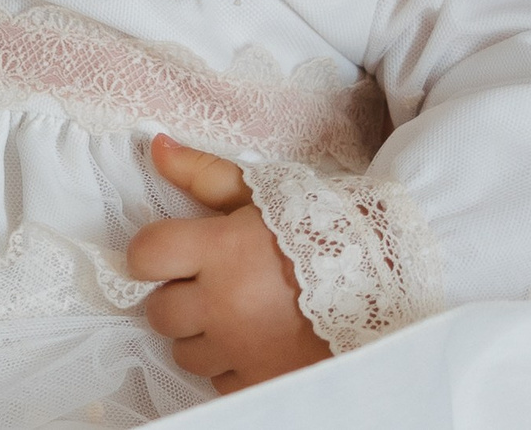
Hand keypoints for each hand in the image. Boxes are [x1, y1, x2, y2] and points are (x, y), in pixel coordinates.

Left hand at [128, 134, 331, 393]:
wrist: (385, 276)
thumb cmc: (319, 228)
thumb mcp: (262, 193)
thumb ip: (202, 173)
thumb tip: (156, 147)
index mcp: (220, 250)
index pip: (145, 255)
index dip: (151, 254)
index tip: (170, 254)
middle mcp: (224, 303)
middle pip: (159, 312)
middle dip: (178, 297)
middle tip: (211, 284)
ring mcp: (241, 348)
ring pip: (185, 353)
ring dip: (202, 336)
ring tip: (237, 314)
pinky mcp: (261, 382)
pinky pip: (218, 381)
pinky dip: (230, 366)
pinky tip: (255, 342)